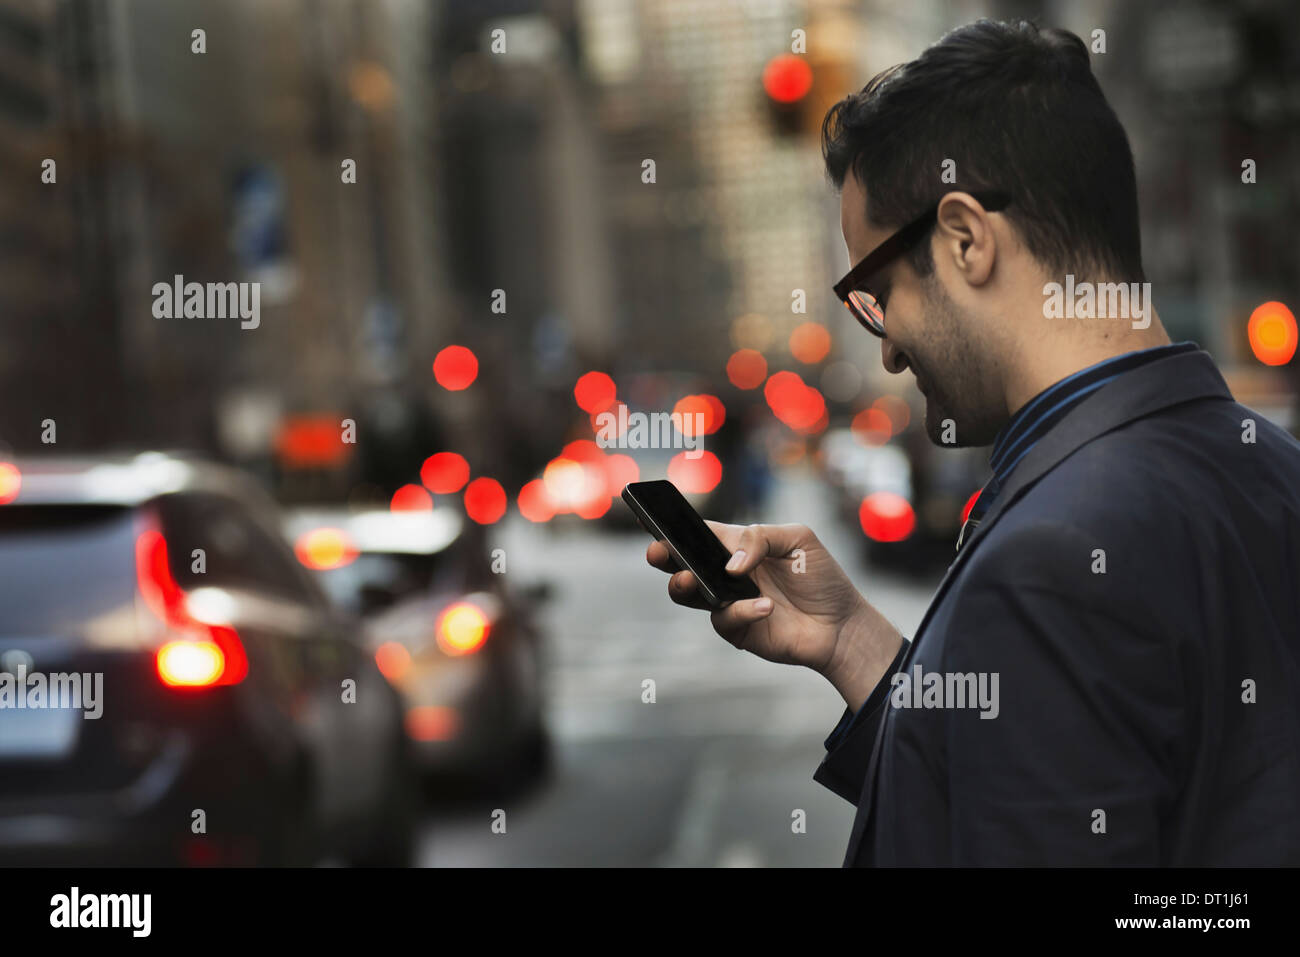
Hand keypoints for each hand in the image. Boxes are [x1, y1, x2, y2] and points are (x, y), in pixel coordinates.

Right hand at [646, 522, 902, 709]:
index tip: (657, 523)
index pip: (700, 533)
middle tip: (658, 554)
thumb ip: (760, 538)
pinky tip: (765, 607)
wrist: (841, 623)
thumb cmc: (821, 577)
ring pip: (689, 594)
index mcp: (737, 546)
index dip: (676, 528)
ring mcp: (729, 602)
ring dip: (685, 586)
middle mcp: (726, 573)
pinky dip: (742, 611)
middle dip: (664, 558)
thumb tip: (731, 564)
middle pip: (683, 563)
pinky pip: (723, 619)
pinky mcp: (737, 630)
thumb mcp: (798, 539)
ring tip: (693, 581)